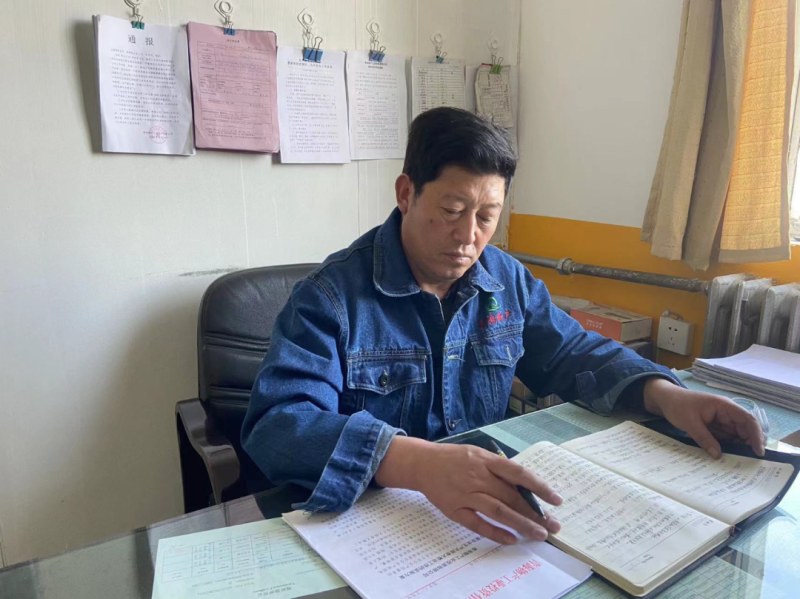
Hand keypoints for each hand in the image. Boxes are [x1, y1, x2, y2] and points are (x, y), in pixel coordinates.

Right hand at [375, 437, 561, 544]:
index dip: (539, 487)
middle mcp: (478, 477)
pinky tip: (511, 540)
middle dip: (535, 512)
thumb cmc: (455, 459)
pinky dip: (495, 533)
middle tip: (554, 526)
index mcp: (486, 461)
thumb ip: (499, 470)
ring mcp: (466, 495)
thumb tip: (526, 488)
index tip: (556, 500)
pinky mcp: (455, 510)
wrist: (422, 463)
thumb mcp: (479, 455)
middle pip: (511, 497)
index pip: (518, 473)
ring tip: (539, 534)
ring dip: (521, 524)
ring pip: (498, 511)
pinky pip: (477, 524)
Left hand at [643, 378, 765, 457]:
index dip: (756, 435)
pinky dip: (730, 447)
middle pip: (746, 429)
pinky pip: (727, 438)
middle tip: (753, 461)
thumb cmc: (678, 406)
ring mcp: (722, 420)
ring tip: (743, 463)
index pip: (748, 419)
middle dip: (751, 444)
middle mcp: (727, 413)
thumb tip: (718, 456)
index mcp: (724, 406)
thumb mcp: (690, 423)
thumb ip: (704, 438)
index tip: (758, 451)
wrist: (666, 400)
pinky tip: (730, 458)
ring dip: (741, 447)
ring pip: (738, 435)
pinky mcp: (716, 426)